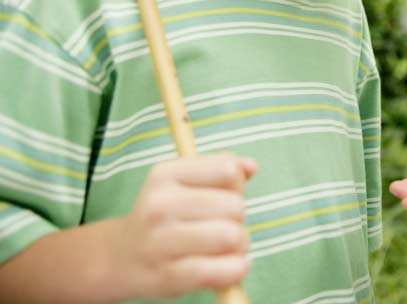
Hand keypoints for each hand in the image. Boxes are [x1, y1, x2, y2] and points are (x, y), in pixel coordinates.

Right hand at [112, 153, 256, 299]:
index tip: (223, 195)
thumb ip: (220, 168)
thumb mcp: (183, 181)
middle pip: (235, 205)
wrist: (118, 258)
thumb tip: (251, 167)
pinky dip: (236, 269)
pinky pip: (220, 270)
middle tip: (223, 227)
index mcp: (166, 174)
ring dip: (240, 245)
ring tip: (226, 248)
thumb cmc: (165, 215)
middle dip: (239, 218)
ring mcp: (161, 241)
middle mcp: (159, 205)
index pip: (228, 169)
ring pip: (232, 236)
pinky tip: (232, 266)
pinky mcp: (168, 276)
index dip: (236, 184)